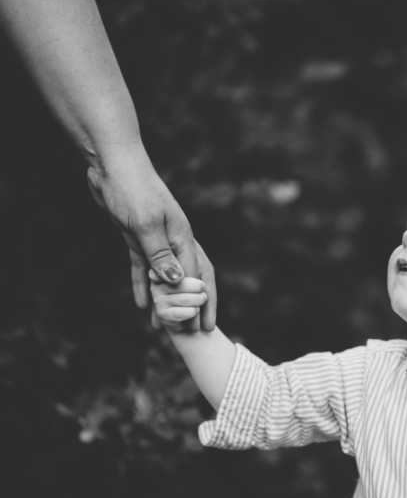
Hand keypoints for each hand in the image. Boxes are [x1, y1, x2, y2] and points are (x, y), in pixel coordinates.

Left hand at [85, 149, 216, 329]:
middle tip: (196, 331)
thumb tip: (177, 282)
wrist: (114, 165)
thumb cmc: (133, 190)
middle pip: (189, 279)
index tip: (202, 326)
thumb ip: (161, 254)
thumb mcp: (146, 224)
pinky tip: (140, 304)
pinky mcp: (138, 238)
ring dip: (166, 301)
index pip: (196, 277)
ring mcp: (157, 240)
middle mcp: (175, 241)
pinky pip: (144, 268)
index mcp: (183, 237)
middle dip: (193, 306)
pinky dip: (144, 286)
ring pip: (166, 277)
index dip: (201, 303)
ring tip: (162, 326)